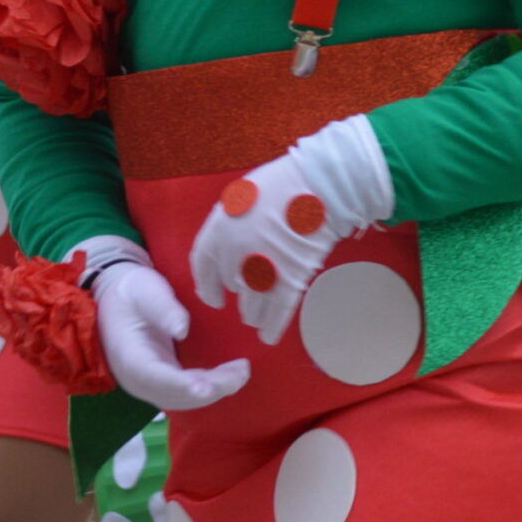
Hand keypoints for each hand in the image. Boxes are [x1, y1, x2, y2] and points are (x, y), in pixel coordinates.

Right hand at [85, 244, 249, 412]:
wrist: (119, 299)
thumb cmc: (133, 291)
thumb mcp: (146, 291)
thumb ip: (163, 308)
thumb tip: (182, 328)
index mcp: (129, 357)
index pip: (155, 378)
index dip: (181, 385)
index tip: (206, 388)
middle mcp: (137, 380)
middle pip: (175, 395)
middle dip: (210, 388)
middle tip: (241, 371)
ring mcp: (150, 384)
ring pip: (184, 399)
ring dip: (214, 390)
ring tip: (241, 372)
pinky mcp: (162, 382)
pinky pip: (186, 393)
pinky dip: (209, 388)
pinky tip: (229, 375)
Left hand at [188, 117, 393, 344]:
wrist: (318, 188)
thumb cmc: (281, 184)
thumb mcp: (242, 196)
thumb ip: (230, 224)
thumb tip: (229, 243)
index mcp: (219, 230)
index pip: (203, 265)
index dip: (206, 284)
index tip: (212, 296)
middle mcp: (234, 255)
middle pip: (231, 284)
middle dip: (237, 292)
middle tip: (243, 299)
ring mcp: (262, 271)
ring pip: (251, 304)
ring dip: (252, 313)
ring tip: (253, 318)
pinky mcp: (289, 283)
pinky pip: (277, 312)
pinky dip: (272, 327)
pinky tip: (268, 337)